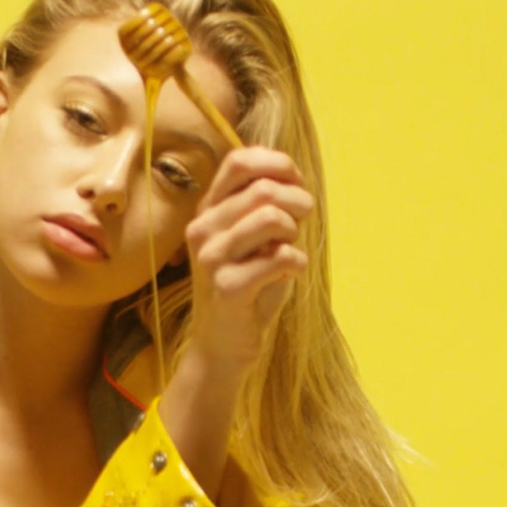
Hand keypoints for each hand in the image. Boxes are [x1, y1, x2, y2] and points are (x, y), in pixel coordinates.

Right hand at [184, 146, 314, 370]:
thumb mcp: (252, 239)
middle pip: (263, 189)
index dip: (277, 164)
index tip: (296, 183)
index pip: (238, 162)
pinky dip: (296, 263)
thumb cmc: (246, 287)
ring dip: (294, 231)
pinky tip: (290, 273)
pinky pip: (279, 257)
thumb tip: (292, 177)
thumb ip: (264, 206)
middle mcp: (202, 229)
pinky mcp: (227, 287)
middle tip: (304, 220)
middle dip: (298, 201)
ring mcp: (211, 258)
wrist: (222, 345)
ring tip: (290, 249)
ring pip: (270, 217)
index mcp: (207, 211)